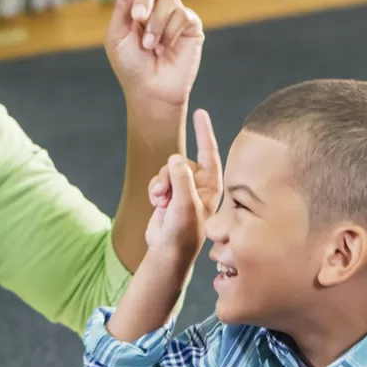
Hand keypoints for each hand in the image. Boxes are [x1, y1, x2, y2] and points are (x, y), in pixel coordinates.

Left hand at [105, 0, 203, 116]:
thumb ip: (122, 6)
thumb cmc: (129, 65)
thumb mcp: (116, 35)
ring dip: (155, 23)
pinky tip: (165, 47)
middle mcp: (156, 1)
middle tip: (137, 21)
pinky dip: (169, 31)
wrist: (150, 90)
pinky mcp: (191, 24)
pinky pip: (181, 15)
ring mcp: (175, 11)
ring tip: (150, 45)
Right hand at [145, 109, 223, 258]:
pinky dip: (155, 189)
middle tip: (166, 194)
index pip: (210, 153)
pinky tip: (157, 203)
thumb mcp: (185, 204)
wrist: (168, 253)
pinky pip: (159, 180)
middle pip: (182, 162)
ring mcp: (183, 190)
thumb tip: (175, 157)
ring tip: (161, 201)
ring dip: (160, 183)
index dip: (204, 132)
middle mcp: (199, 185)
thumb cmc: (183, 233)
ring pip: (167, 170)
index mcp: (212, 186)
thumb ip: (181, 178)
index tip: (200, 112)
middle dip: (169, 174)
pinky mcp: (169, 195)